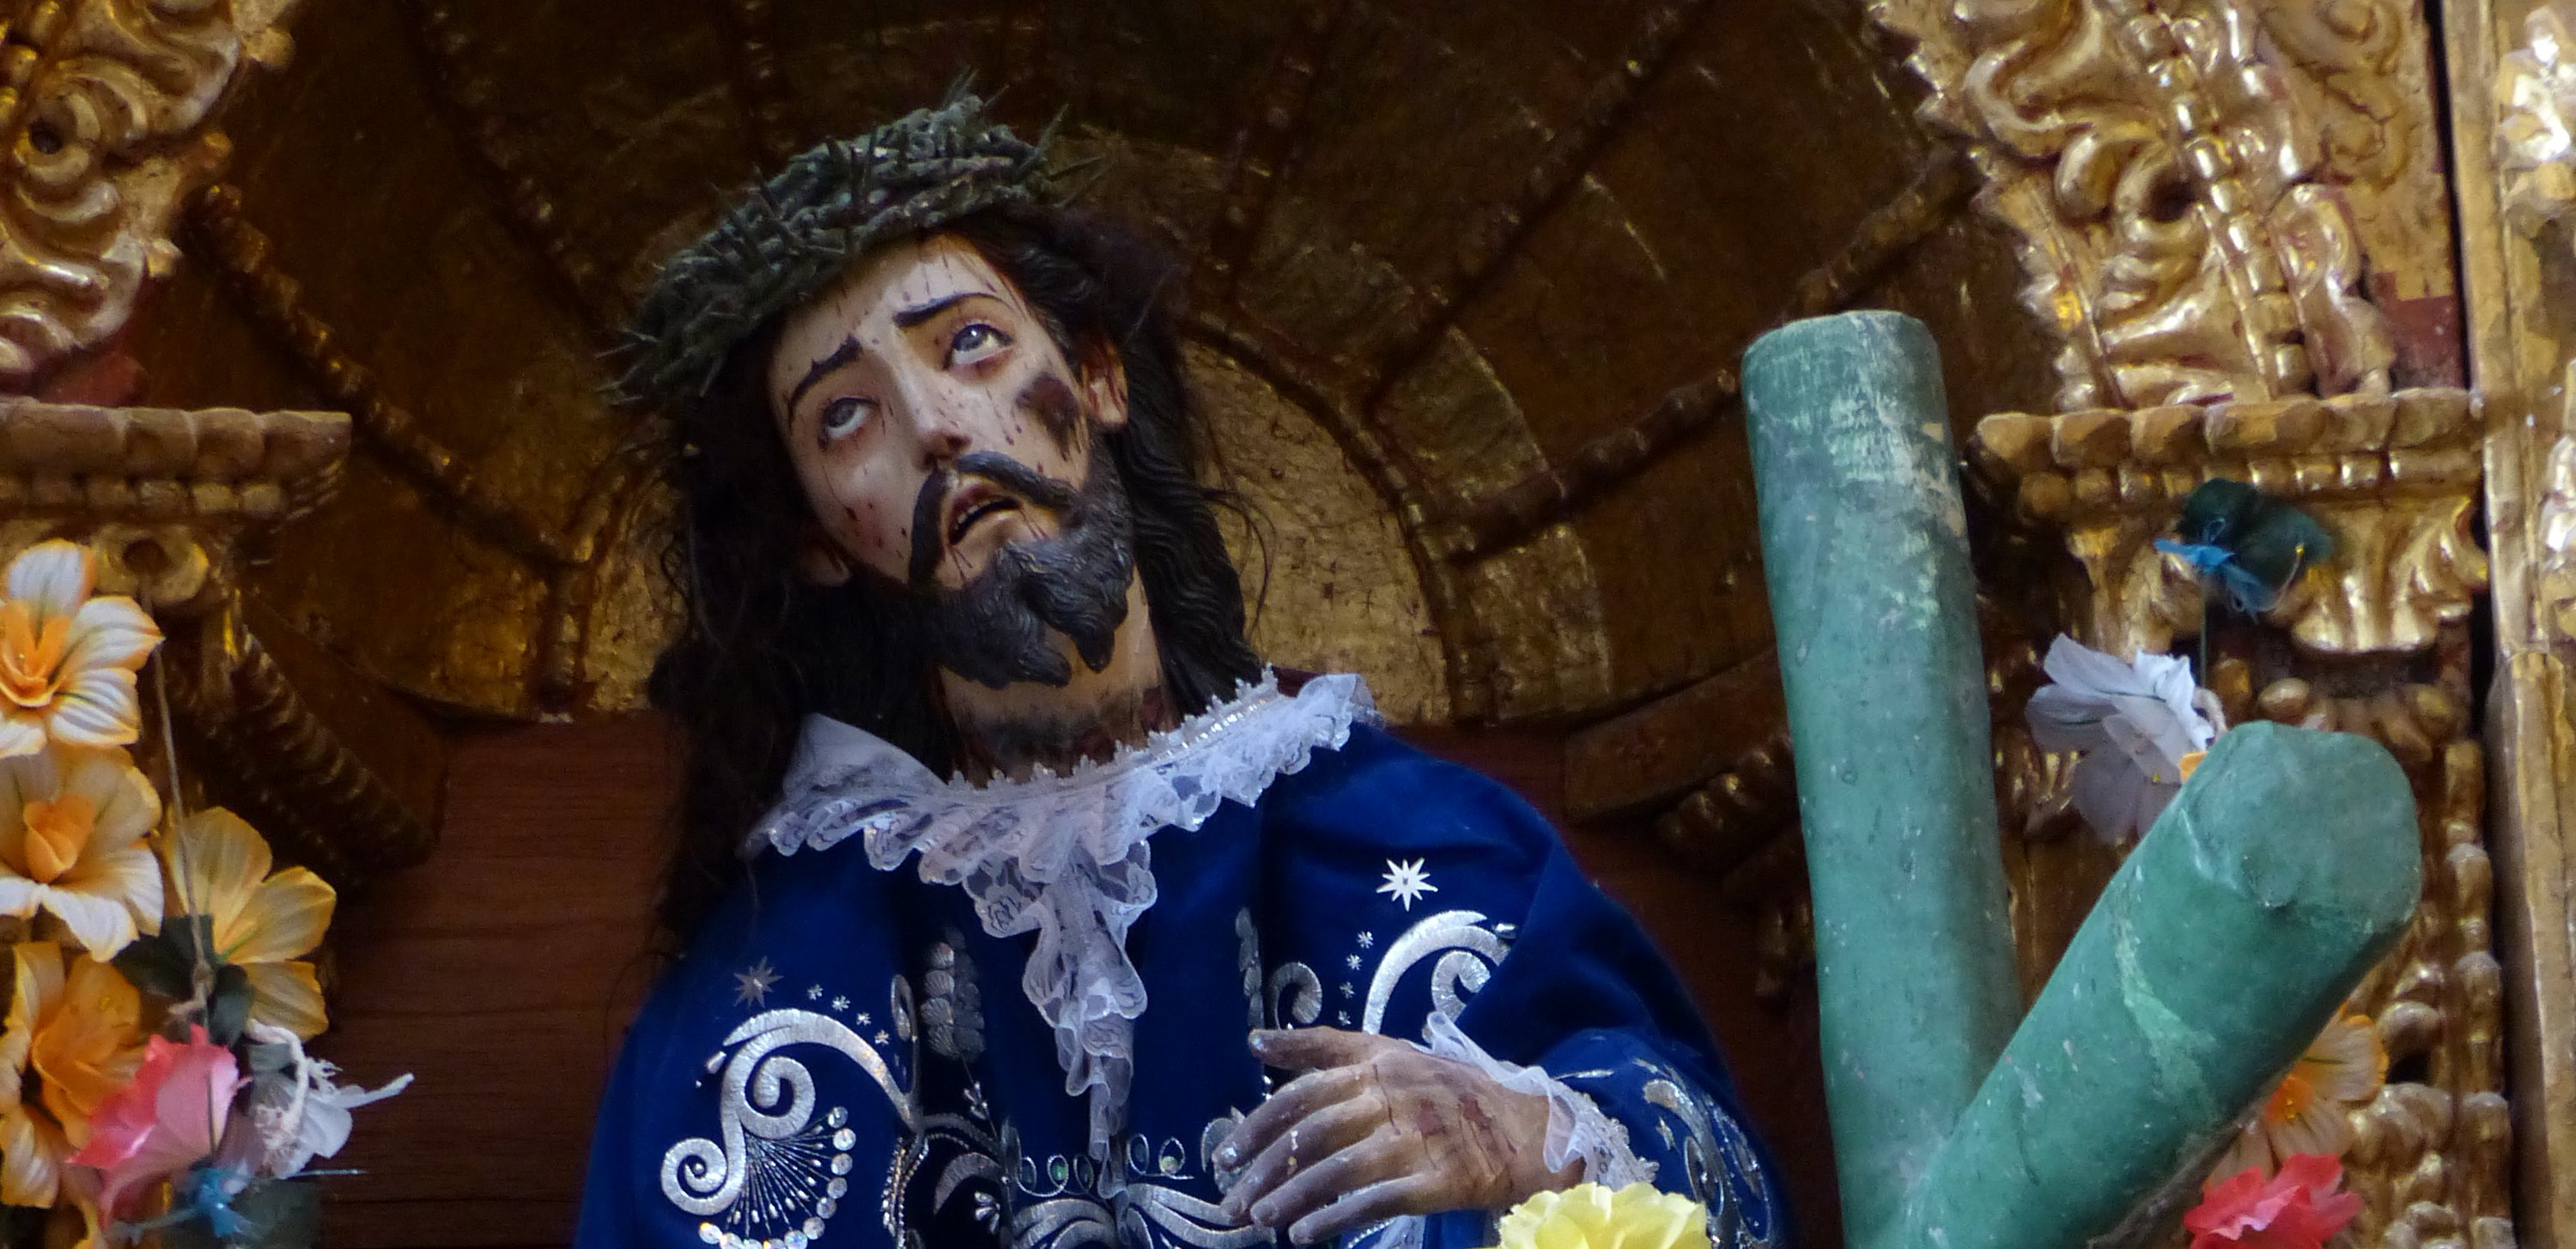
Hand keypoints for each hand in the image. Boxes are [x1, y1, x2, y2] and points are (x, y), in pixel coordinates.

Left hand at [1213, 1027, 1579, 1243]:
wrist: (1529, 1127)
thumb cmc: (1449, 1090)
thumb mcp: (1391, 1053)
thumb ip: (1325, 1048)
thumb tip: (1255, 1043)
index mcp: (1379, 1063)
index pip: (1306, 1091)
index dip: (1260, 1124)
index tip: (1224, 1154)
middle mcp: (1395, 1096)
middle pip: (1315, 1132)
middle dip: (1265, 1169)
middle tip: (1230, 1199)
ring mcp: (1418, 1139)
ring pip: (1340, 1168)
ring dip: (1292, 1197)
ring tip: (1259, 1222)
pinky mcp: (1439, 1180)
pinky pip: (1378, 1200)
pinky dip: (1336, 1218)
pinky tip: (1305, 1235)